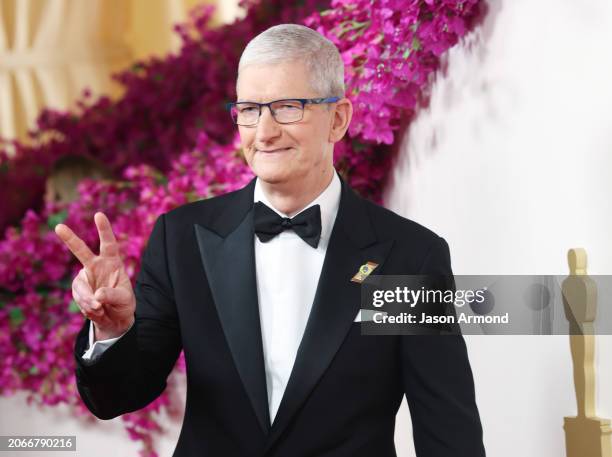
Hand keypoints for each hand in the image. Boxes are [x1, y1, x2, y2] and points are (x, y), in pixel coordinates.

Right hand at [55, 212, 135, 340]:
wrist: (113, 318)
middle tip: (58, 226)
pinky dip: (87, 307)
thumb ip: (113, 296)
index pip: (109, 244)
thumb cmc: (123, 304)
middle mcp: (96, 265)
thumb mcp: (124, 300)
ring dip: (89, 301)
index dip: (104, 229)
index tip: (99, 214)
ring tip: (101, 308)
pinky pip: (79, 298)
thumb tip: (97, 295)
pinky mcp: (77, 289)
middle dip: (70, 239)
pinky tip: (96, 310)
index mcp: (112, 262)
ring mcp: (85, 277)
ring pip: (81, 287)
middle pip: (81, 251)